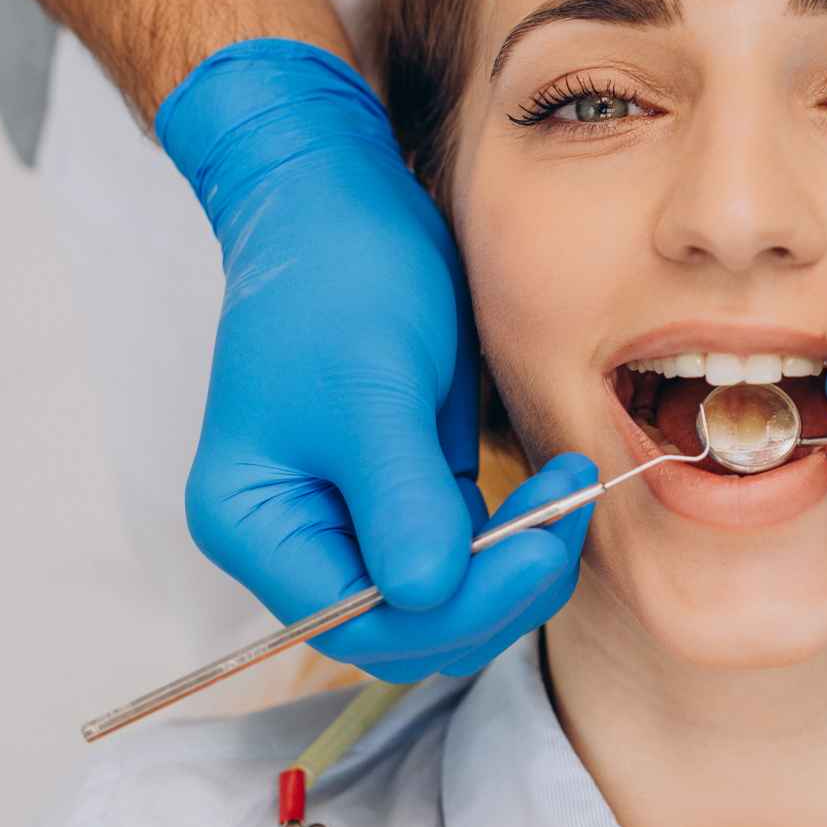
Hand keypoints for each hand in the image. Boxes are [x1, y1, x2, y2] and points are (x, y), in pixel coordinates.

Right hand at [159, 39, 588, 679]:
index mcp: (256, 523)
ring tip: (569, 493)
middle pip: (403, 625)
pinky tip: (555, 489)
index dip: (454, 608)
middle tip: (565, 520)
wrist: (339, 200)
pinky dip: (512, 536)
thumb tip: (432, 593)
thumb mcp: (372, 386)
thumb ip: (400, 497)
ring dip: (515, 563)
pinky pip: (461, 549)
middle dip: (493, 590)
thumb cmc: (338, 278)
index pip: (357, 622)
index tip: (537, 552)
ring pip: (444, 597)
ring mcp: (349, 516)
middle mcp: (295, 536)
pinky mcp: (399, 490)